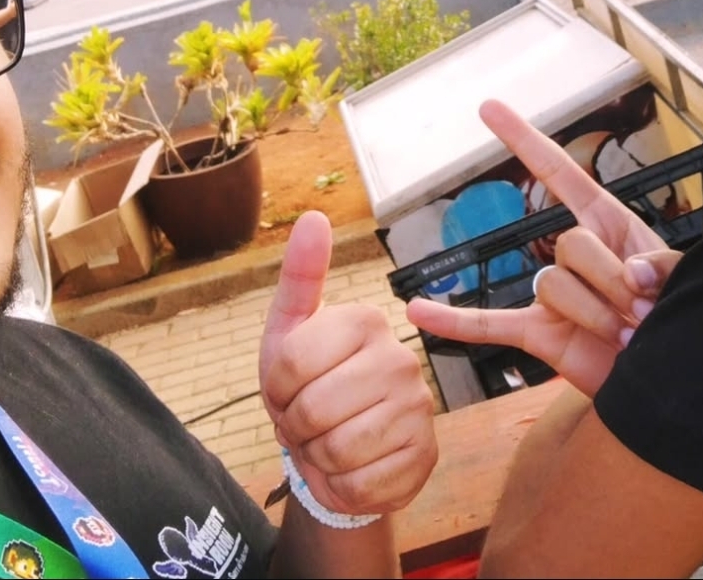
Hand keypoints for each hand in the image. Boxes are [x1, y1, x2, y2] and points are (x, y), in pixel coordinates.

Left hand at [260, 211, 437, 516]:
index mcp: (366, 320)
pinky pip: (360, 486)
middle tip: (308, 422)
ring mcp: (420, 407)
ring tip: (329, 442)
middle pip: (313, 410)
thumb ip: (301, 274)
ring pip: (336, 451)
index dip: (276, 392)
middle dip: (296, 428)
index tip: (288, 391)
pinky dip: (342, 487)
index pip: (291, 366)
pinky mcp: (426, 455)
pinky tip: (352, 468)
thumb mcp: (290, 331)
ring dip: (318, 459)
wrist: (339, 448)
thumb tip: (313, 216)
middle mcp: (401, 357)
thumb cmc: (309, 385)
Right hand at [406, 100, 681, 396]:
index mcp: (609, 226)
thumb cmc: (686, 318)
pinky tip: (420, 313)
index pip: (560, 173)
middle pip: (569, 246)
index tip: (489, 108)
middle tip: (644, 311)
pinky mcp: (541, 336)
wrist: (680, 378)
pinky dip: (456, 322)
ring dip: (594, 315)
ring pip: (552, 288)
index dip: (525, 140)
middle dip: (610, 280)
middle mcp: (576, 255)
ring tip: (627, 339)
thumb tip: (630, 275)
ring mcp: (555, 296)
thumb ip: (662, 268)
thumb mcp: (684, 278)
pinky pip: (492, 326)